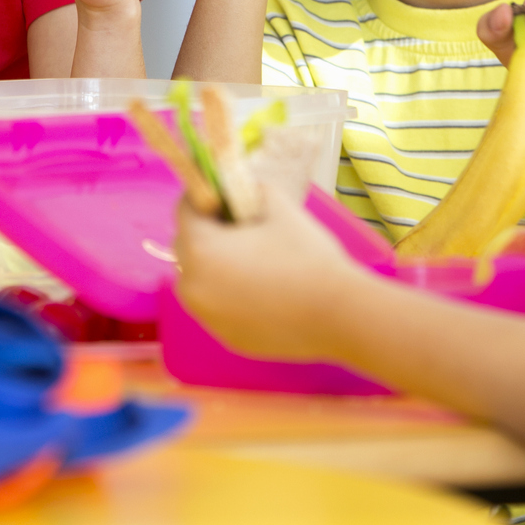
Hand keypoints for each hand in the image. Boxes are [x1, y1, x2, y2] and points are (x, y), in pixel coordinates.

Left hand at [173, 183, 367, 361]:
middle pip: (187, 247)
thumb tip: (242, 186)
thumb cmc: (306, 256)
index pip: (185, 211)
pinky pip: (218, 306)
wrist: (339, 315)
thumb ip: (252, 189)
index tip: (224, 195)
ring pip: (199, 279)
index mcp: (199, 250)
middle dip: (207, 231)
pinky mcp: (226, 337)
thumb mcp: (279, 206)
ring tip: (252, 258)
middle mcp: (192, 286)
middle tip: (240, 224)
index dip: (204, 197)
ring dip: (215, 264)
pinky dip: (230, 294)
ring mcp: (208, 317)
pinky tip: (263, 290)